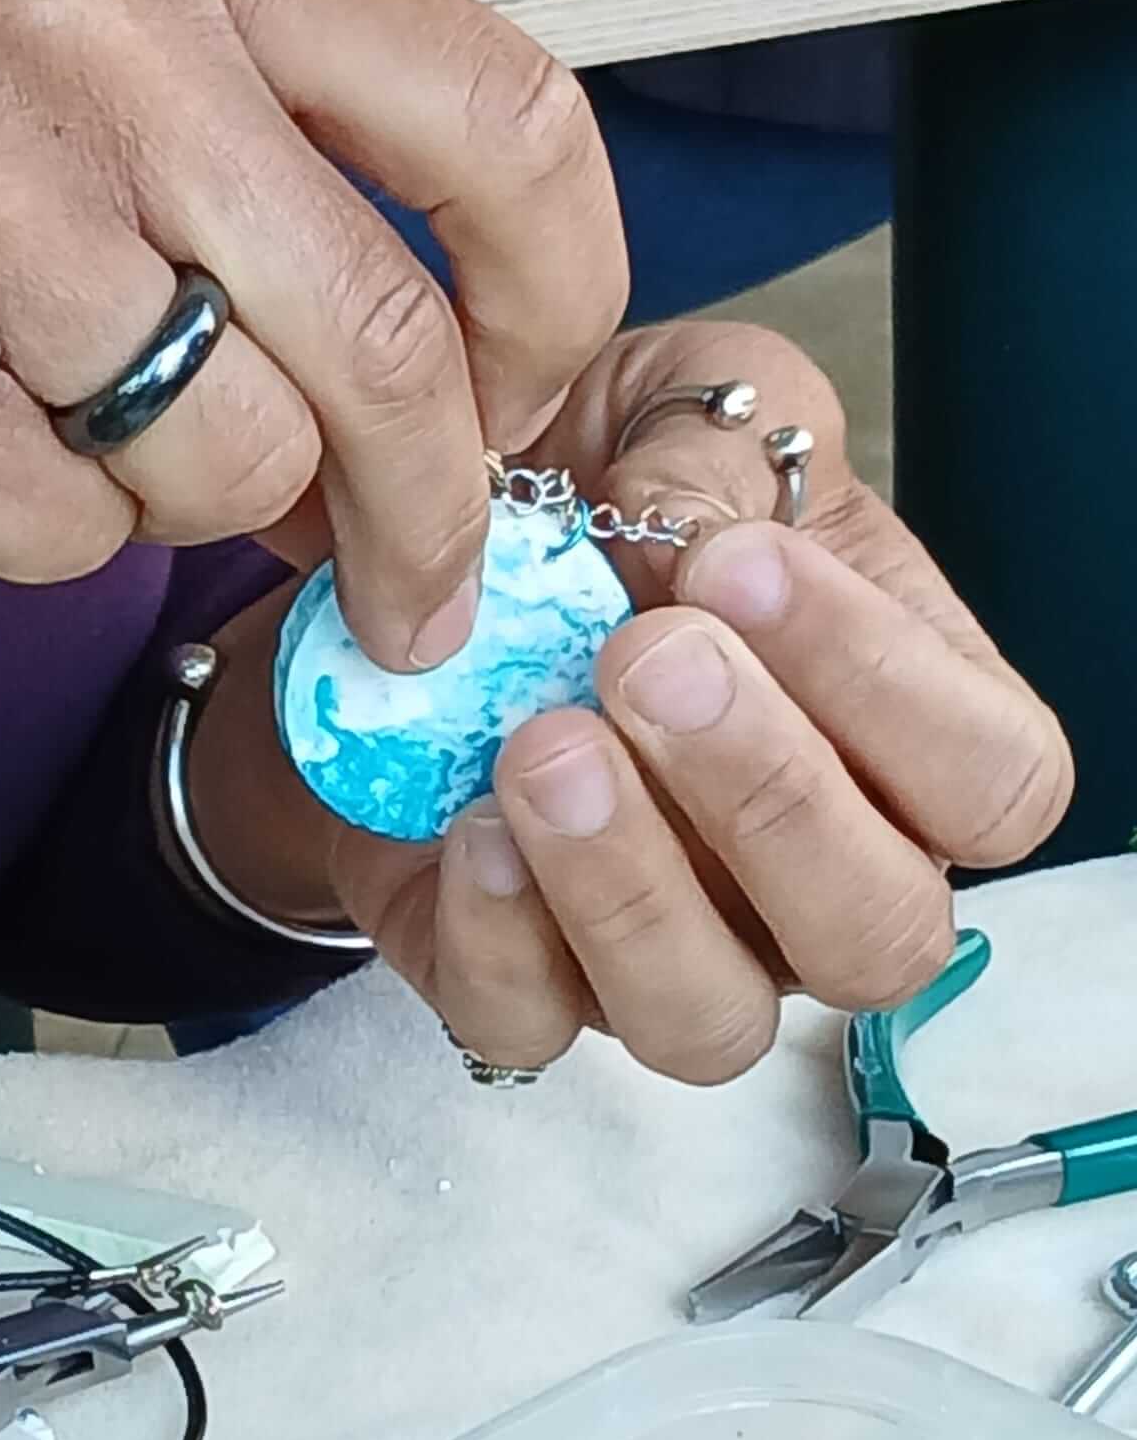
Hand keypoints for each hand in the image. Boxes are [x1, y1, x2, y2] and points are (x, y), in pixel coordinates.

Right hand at [0, 0, 625, 669]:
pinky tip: (18, 427)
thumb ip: (311, 203)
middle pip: (387, 352)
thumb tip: (421, 451)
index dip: (553, 307)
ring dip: (211, 493)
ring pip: (230, 461)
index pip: (505, 132)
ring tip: (128, 417)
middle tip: (419, 588)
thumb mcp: (167, 60)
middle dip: (426, 513)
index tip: (523, 404)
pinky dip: (72, 526)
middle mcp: (108, 52)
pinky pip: (73, 531)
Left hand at [193, 322, 1072, 1084]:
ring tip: (544, 748)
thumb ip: (719, 453)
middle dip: (770, 801)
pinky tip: (469, 824)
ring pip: (709, 1022)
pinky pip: (530, 1023)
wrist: (444, 563)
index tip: (739, 567)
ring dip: (633, 887)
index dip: (888, 690)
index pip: (995, 782)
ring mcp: (675, 949)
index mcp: (901, 745)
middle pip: (878, 936)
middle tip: (650, 663)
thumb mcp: (682, 415)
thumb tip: (690, 544)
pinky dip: (500, 933)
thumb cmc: (606, 490)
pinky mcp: (527, 980)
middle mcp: (810, 878)